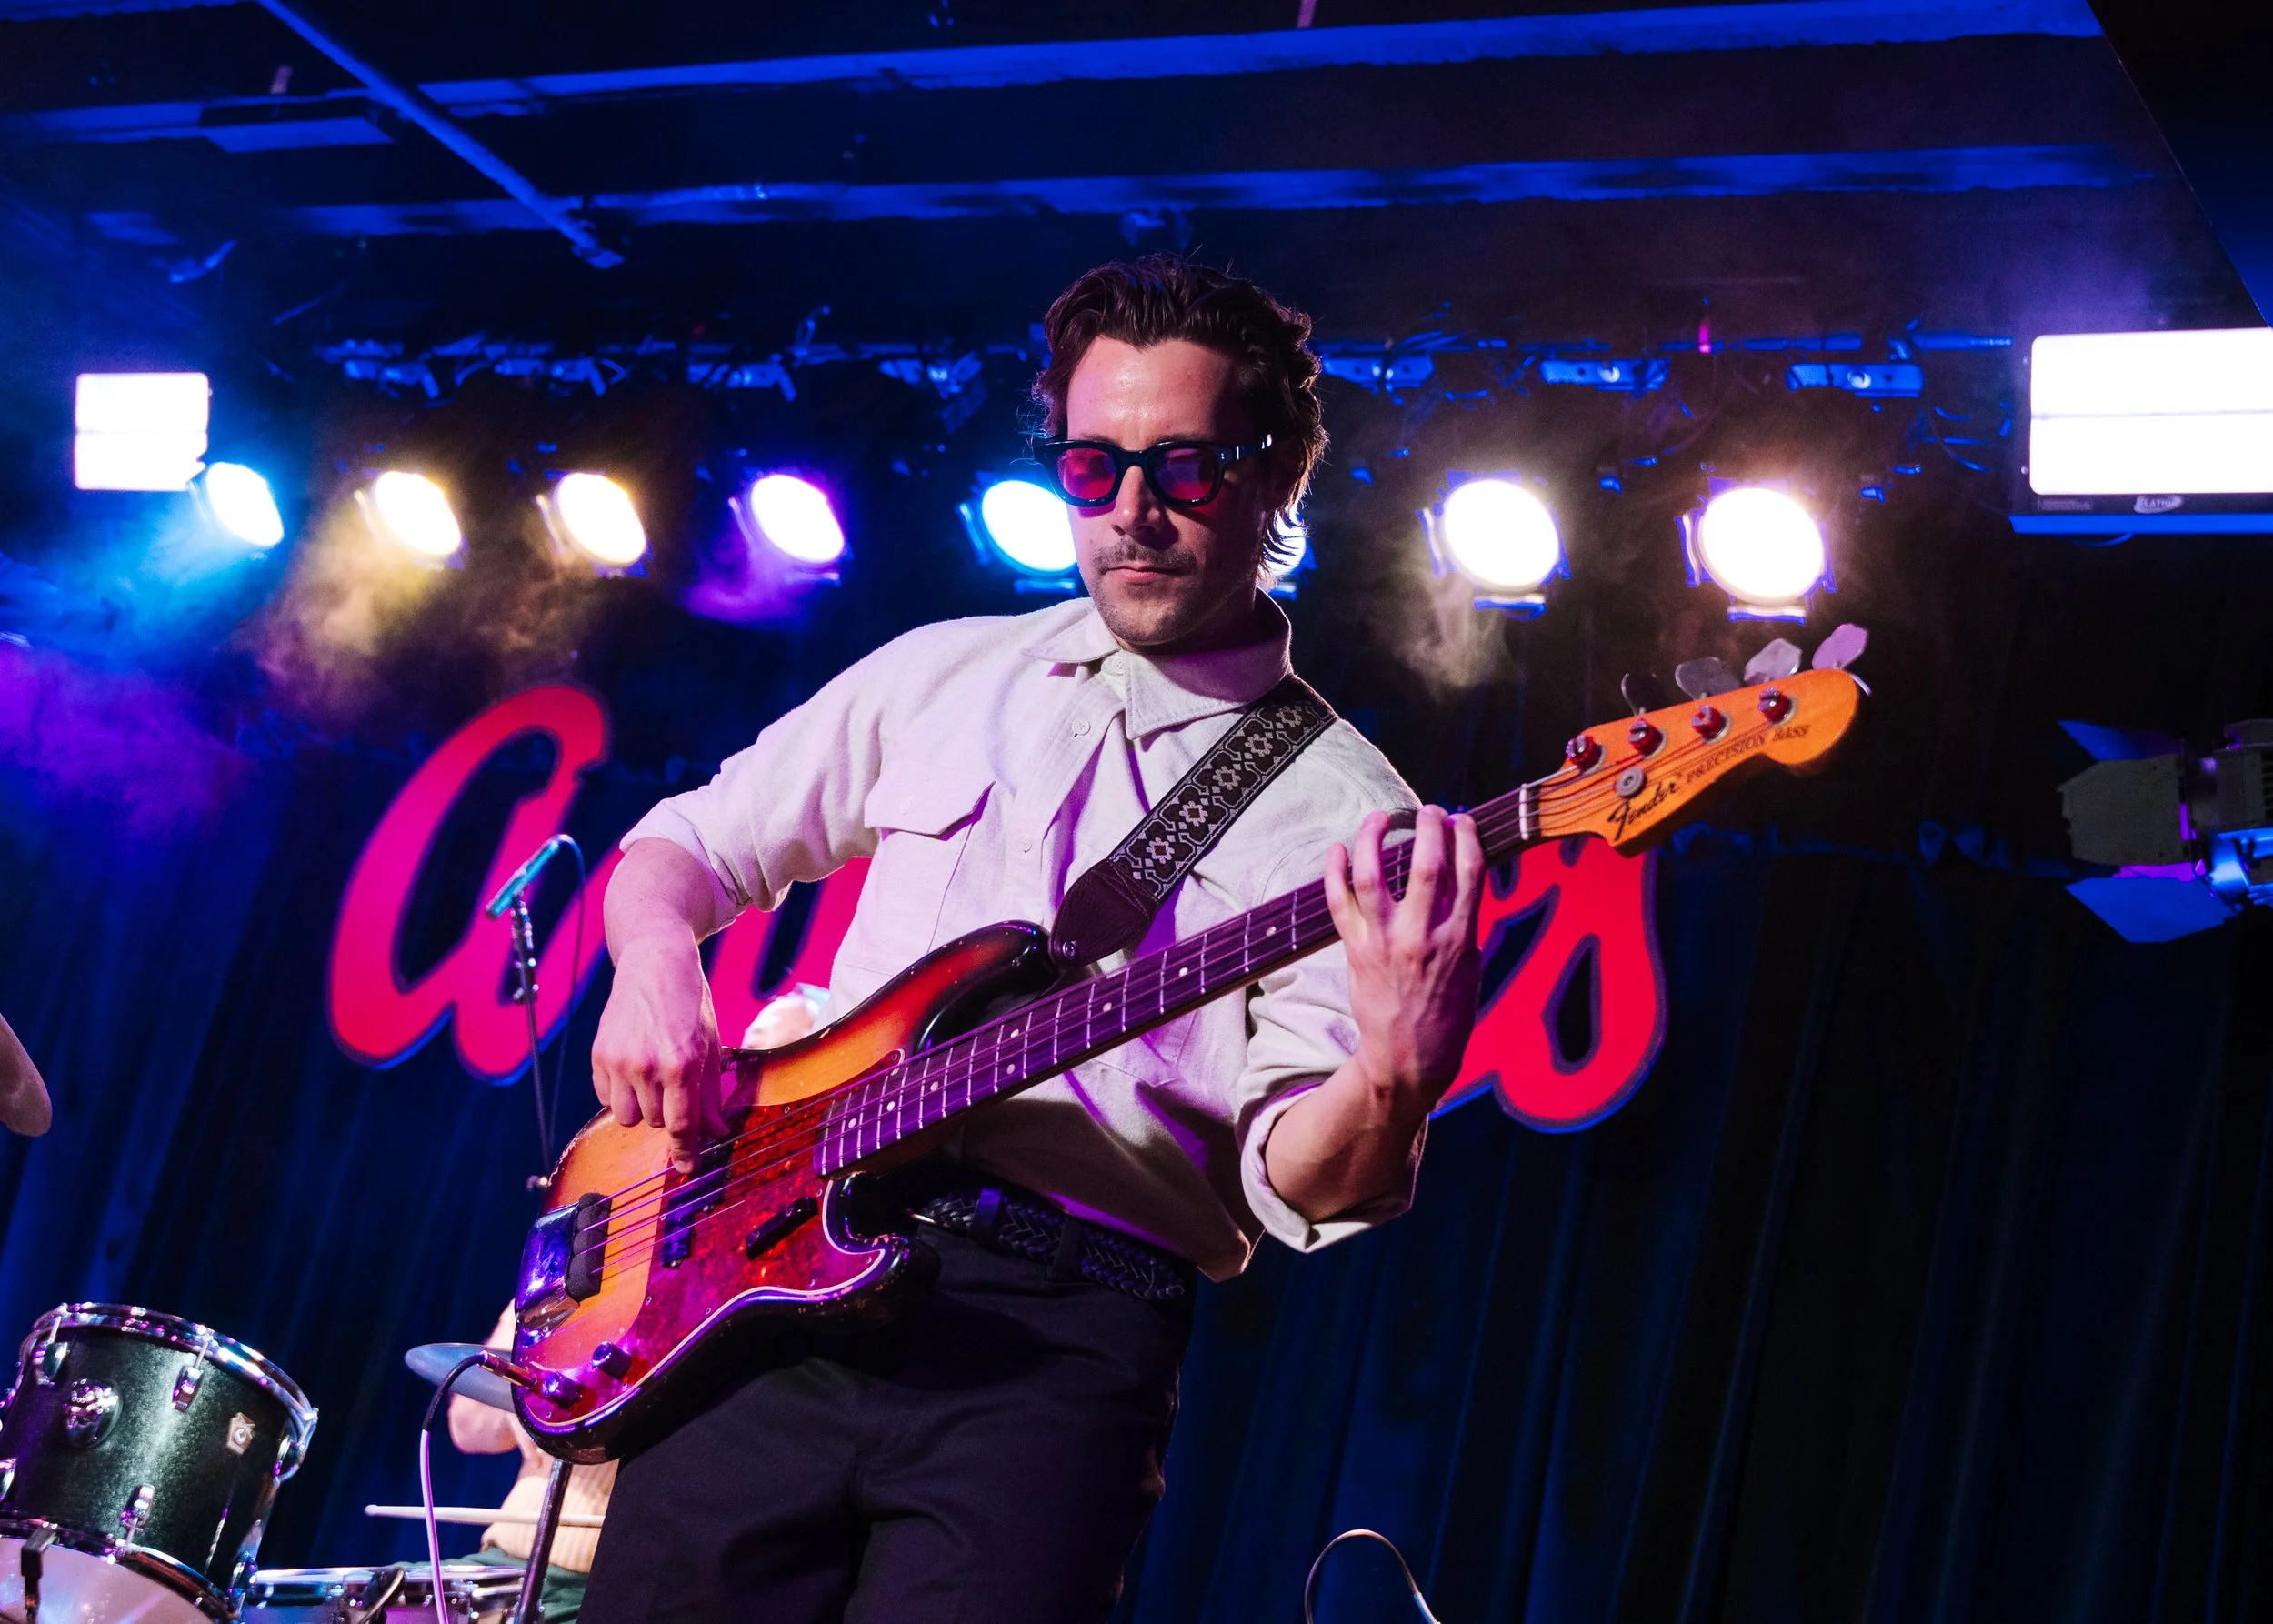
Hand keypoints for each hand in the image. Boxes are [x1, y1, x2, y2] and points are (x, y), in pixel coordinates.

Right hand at [590, 935, 726, 1173]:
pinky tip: (632, 1069)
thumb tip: (717, 1132)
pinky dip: (619, 1094)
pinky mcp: (598, 1055)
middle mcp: (647, 1065)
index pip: (681, 1125)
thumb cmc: (689, 1003)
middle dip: (667, 1114)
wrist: (655, 962)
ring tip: (652, 1079)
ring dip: (641, 1108)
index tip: (688, 1167)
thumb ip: (711, 1093)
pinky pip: (605, 1098)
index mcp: (682, 1063)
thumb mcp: (711, 1045)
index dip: (686, 1151)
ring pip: (627, 1117)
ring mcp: (618, 1060)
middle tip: (674, 1088)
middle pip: (654, 1123)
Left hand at [1323, 806, 1485, 1120]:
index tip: (1461, 820)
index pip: (1469, 871)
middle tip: (1429, 812)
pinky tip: (1339, 848)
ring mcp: (1385, 941)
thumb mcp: (1473, 969)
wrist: (1410, 1057)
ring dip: (1376, 836)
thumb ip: (1465, 924)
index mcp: (1460, 939)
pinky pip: (1339, 901)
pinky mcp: (1356, 949)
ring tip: (1380, 816)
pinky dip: (1335, 871)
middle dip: (1430, 826)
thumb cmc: (1448, 1014)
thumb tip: (1459, 881)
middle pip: (1426, 863)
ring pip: (1375, 874)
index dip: (1466, 836)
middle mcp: (1422, 935)